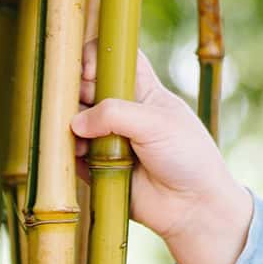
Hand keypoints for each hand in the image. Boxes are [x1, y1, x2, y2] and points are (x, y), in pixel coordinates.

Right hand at [75, 45, 252, 263]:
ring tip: (83, 137)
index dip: (97, 56)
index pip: (115, 57)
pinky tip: (82, 156)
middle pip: (84, 87)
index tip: (92, 73)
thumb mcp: (157, 124)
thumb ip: (116, 114)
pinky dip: (69, 153)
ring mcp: (107, 138)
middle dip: (75, 92)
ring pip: (71, 120)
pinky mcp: (96, 166)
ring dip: (68, 124)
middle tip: (82, 103)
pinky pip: (70, 155)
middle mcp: (122, 110)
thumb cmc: (187, 156)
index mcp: (143, 89)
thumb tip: (75, 121)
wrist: (193, 206)